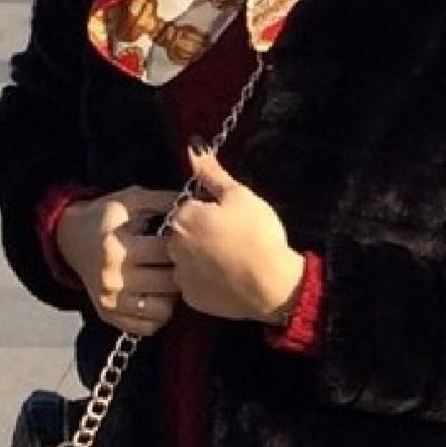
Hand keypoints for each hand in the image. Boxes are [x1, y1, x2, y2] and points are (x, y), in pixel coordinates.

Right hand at [56, 185, 180, 335]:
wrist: (71, 239)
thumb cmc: (108, 217)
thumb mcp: (132, 200)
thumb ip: (164, 201)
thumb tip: (198, 203)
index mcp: (116, 247)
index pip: (165, 252)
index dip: (184, 245)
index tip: (189, 241)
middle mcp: (112, 278)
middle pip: (168, 284)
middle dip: (182, 272)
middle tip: (186, 263)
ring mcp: (110, 301)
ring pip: (163, 310)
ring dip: (173, 296)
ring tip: (170, 280)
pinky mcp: (110, 317)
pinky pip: (150, 326)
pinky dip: (160, 314)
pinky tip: (158, 296)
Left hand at [166, 143, 305, 322]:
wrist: (273, 286)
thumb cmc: (258, 235)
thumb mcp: (239, 195)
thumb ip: (211, 172)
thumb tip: (192, 146)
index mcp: (182, 218)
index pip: (189, 206)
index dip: (212, 210)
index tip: (232, 219)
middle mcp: (172, 247)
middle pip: (185, 234)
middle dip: (203, 234)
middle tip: (234, 240)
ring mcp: (180, 276)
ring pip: (188, 260)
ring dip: (203, 259)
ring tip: (232, 262)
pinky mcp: (192, 300)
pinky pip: (196, 285)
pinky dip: (208, 282)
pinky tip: (228, 280)